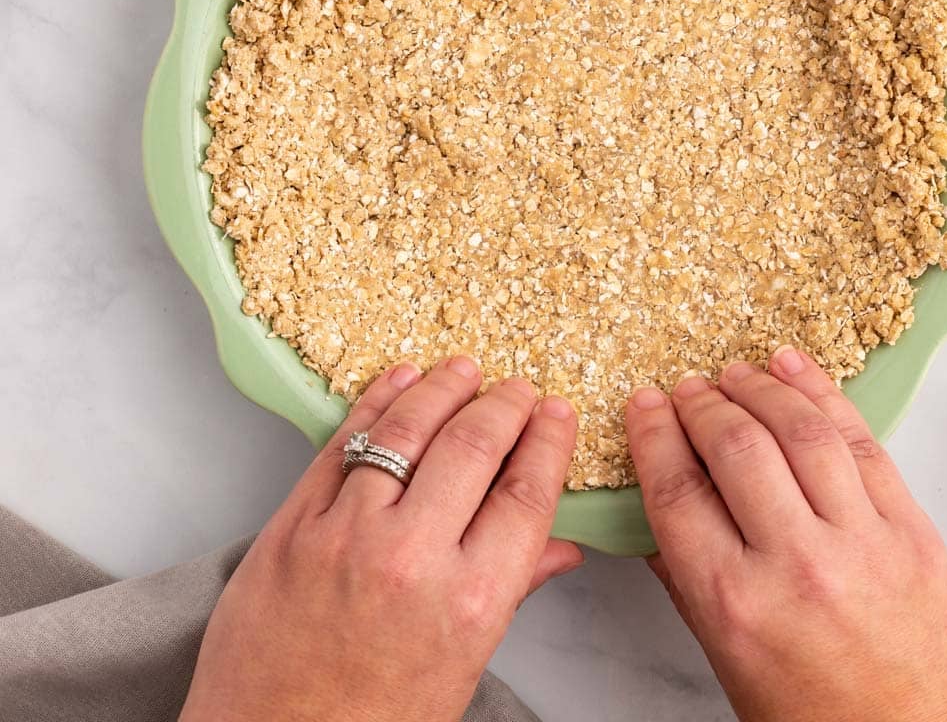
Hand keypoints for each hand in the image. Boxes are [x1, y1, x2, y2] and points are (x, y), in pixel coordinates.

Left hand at [181, 357, 581, 721]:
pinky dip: (375, 402)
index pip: (526, 495)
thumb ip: (511, 592)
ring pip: (406, 430)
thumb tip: (563, 547)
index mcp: (469, 603)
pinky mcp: (292, 525)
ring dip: (441, 388)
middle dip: (504, 405)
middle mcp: (412, 559)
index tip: (557, 413)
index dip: (548, 442)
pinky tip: (398, 379)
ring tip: (463, 369)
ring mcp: (345, 535)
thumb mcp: (460, 669)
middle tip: (516, 388)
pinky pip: (342, 444)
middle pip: (473, 447)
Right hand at [625, 348, 946, 721]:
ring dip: (760, 388)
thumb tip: (654, 510)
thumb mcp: (725, 658)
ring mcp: (862, 541)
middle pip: (735, 447)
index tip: (645, 406)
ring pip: (800, 431)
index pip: (678, 490)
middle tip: (688, 389)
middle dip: (702, 405)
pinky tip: (795, 369)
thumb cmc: (815, 716)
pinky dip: (825, 394)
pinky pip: (862, 441)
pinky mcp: (912, 529)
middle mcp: (797, 564)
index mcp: (737, 603)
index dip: (654, 434)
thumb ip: (686, 578)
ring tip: (736, 373)